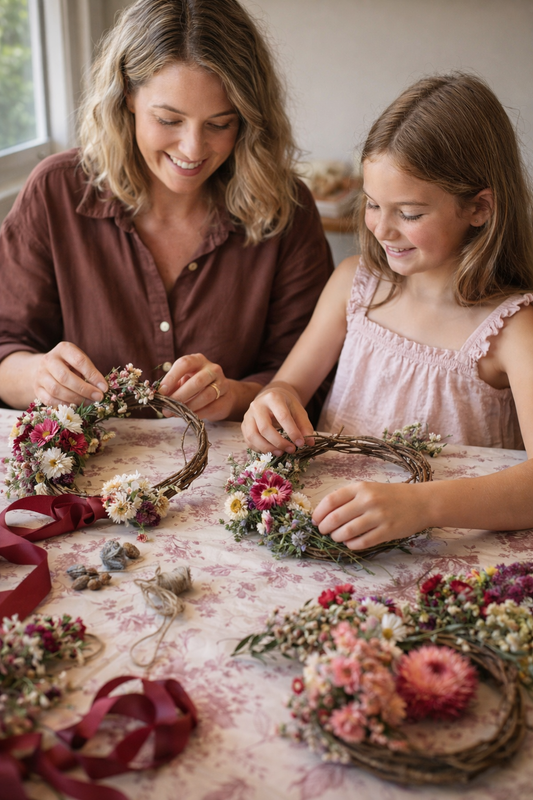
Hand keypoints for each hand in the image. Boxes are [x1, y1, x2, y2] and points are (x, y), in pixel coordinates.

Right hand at [32, 342, 107, 405]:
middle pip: (65, 377)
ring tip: (89, 402)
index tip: (104, 388)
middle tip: (98, 397)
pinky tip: (77, 406)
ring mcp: (40, 375)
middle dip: (84, 389)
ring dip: (76, 399)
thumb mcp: (80, 362)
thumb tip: (102, 388)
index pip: (79, 361)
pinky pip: (50, 400)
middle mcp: (49, 360)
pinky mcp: (37, 389)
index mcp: (63, 349)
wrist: (45, 368)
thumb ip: (90, 372)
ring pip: (56, 390)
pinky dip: (65, 405)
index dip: (93, 376)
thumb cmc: (69, 365)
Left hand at [159, 353, 236, 420]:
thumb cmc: (195, 385)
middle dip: (180, 395)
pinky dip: (198, 413)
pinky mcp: (226, 397)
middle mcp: (212, 368)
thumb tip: (159, 396)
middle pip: (197, 381)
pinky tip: (189, 416)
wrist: (220, 393)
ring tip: (176, 414)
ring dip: (189, 406)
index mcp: (197, 360)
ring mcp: (222, 382)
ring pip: (206, 395)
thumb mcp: (182, 381)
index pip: (185, 364)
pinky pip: (211, 407)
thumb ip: (171, 386)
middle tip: (167, 407)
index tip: (161, 391)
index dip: (171, 377)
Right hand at [242, 385, 314, 455]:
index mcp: (273, 398)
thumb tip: (309, 442)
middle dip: (279, 442)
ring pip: (253, 436)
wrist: (271, 397)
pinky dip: (259, 449)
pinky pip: (248, 441)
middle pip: (265, 428)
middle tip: (291, 450)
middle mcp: (257, 405)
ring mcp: (248, 415)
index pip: (282, 416)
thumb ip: (304, 425)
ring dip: (267, 448)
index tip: (301, 443)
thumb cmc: (286, 405)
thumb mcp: (298, 410)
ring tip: (281, 453)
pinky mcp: (244, 425)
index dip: (292, 432)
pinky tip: (271, 450)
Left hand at [312, 481, 426, 549]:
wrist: (421, 502)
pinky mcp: (387, 531)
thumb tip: (324, 514)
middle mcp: (368, 500)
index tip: (315, 520)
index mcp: (360, 487)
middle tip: (323, 531)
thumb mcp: (369, 488)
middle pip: (335, 518)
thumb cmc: (391, 496)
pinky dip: (351, 545)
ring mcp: (378, 516)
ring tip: (337, 537)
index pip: (331, 500)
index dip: (319, 513)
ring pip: (347, 532)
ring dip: (337, 537)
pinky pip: (362, 542)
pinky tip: (350, 543)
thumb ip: (349, 498)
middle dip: (324, 527)